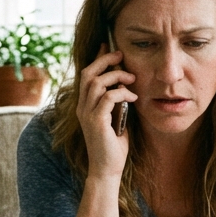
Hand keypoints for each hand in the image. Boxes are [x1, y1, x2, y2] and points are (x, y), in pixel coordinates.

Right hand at [77, 44, 137, 179]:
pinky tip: (133, 97)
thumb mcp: (116, 118)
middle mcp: (82, 108)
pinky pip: (108, 98)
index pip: (86, 75)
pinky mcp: (96, 121)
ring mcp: (87, 114)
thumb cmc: (113, 146)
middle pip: (87, 74)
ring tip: (132, 78)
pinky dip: (122, 93)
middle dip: (104, 61)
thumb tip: (125, 85)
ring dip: (116, 76)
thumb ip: (116, 103)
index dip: (96, 59)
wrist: (107, 170)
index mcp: (85, 106)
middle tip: (121, 56)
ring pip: (96, 83)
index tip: (108, 47)